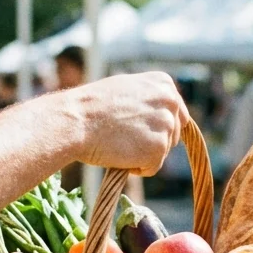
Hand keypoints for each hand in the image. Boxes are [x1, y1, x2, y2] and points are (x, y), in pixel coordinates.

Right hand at [68, 72, 186, 176]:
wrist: (76, 121)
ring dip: (142, 154)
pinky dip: (137, 168)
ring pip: (162, 151)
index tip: (137, 128)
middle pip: (173, 134)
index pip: (177, 113)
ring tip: (118, 142)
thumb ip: (148, 98)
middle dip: (152, 141)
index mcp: (164, 84)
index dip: (156, 126)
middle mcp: (170, 101)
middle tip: (124, 137)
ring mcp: (166, 125)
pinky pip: (153, 167)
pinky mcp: (158, 148)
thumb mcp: (126, 89)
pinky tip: (119, 155)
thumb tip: (162, 114)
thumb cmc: (92, 107)